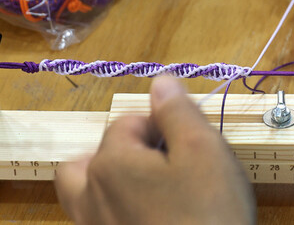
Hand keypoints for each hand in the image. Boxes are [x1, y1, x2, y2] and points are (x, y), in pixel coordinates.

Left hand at [54, 77, 255, 224]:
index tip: (191, 144)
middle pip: (88, 161)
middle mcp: (89, 197)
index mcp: (110, 163)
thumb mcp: (204, 150)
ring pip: (86, 197)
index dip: (162, 126)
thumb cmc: (207, 213)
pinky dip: (118, 215)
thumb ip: (178, 111)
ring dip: (111, 186)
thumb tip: (160, 82)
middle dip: (120, 154)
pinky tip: (152, 218)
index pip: (128, 122)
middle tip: (161, 166)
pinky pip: (99, 224)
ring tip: (151, 193)